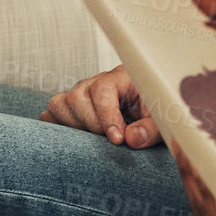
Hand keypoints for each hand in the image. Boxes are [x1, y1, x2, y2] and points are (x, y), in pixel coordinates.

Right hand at [39, 65, 158, 146]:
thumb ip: (152, 129)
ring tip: (97, 137)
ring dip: (75, 126)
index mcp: (122, 77)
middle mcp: (97, 82)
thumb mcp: (164, 120)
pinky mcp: (70, 109)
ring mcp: (80, 94)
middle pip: (77, 97)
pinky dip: (59, 128)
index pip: (102, 89)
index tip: (117, 138)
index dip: (107, 115)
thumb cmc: (158, 113)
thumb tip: (130, 138)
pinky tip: (80, 138)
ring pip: (59, 105)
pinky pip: (50, 115)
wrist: (153, 115)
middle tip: (112, 138)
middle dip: (93, 124)